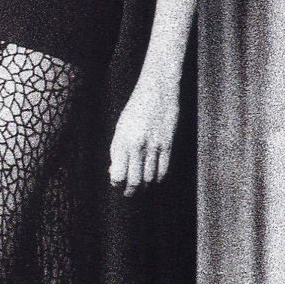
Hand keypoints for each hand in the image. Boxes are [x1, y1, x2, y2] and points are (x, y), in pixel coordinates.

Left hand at [109, 76, 179, 197]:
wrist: (158, 90)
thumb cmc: (136, 108)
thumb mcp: (120, 127)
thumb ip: (117, 150)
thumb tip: (115, 172)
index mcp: (123, 140)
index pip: (118, 173)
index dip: (117, 184)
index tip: (116, 184)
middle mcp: (138, 145)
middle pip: (135, 181)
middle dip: (130, 191)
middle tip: (128, 193)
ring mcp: (155, 146)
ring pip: (150, 179)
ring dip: (144, 187)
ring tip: (140, 188)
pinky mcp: (169, 145)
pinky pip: (164, 171)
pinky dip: (157, 180)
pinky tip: (153, 180)